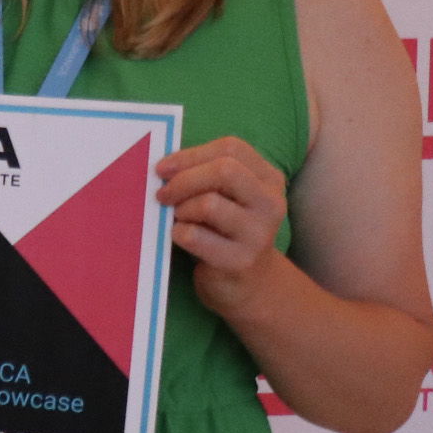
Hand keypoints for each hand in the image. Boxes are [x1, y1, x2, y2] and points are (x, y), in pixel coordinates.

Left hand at [156, 136, 289, 321]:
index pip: (231, 148)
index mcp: (268, 178)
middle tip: (162, 194)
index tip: (162, 168)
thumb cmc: (223, 232)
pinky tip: (180, 238)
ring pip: (208, 204)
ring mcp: (259, 233)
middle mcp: (271, 202)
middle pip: (224, 170)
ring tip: (178, 219)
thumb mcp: (224, 197)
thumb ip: (204, 175)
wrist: (246, 284)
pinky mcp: (240, 260)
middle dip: (184, 179)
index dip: (191, 154)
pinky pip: (195, 236)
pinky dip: (178, 233)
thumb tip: (164, 166)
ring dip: (181, 209)